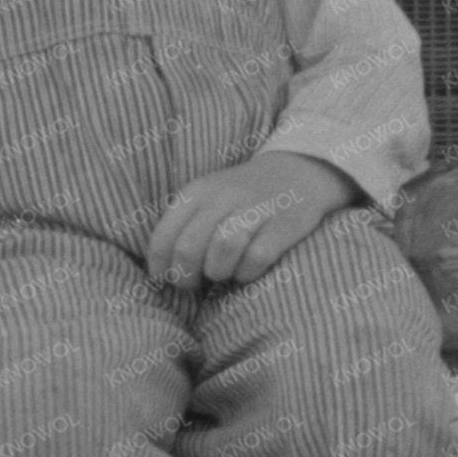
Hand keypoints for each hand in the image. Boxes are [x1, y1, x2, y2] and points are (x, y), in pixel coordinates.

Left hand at [145, 152, 359, 289]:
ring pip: (222, 250)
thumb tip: (161, 274)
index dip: (161, 267)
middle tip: (194, 284)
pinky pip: (257, 257)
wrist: (296, 172)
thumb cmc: (241, 198)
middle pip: (189, 248)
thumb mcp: (206, 200)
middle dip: (186, 276)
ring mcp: (255, 209)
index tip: (167, 279)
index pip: (164, 238)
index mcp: (196, 193)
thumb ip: (183, 228)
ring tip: (222, 274)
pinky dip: (248, 272)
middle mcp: (222, 198)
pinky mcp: (284, 224)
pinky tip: (247, 271)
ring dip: (218, 271)